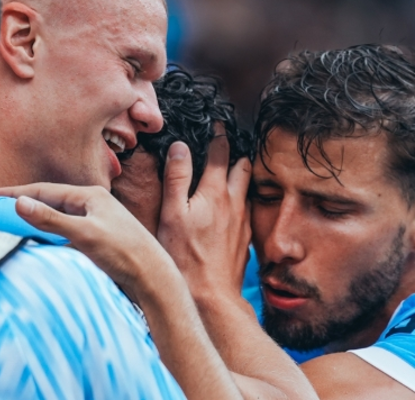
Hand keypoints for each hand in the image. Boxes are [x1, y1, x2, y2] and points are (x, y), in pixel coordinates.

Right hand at [0, 183, 175, 302]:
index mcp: (89, 195)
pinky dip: (47, 234)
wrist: (154, 278)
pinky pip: (64, 232)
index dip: (15, 193)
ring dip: (34, 220)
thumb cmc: (124, 253)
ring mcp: (94, 222)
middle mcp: (91, 205)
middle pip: (49, 201)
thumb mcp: (84, 234)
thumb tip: (19, 202)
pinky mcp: (96, 239)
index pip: (43, 190)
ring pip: (57, 217)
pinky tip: (38, 242)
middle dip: (22, 204)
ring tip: (10, 224)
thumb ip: (50, 219)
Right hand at [157, 127, 251, 301]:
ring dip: (241, 175)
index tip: (216, 124)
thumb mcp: (172, 213)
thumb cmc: (185, 255)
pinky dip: (240, 198)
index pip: (222, 153)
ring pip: (248, 187)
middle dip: (237, 152)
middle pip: (243, 166)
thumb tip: (180, 147)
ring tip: (230, 170)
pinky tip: (230, 206)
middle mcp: (235, 202)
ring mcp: (243, 221)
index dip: (219, 135)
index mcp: (215, 192)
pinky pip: (247, 209)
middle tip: (227, 144)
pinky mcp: (245, 238)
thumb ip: (177, 177)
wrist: (210, 295)